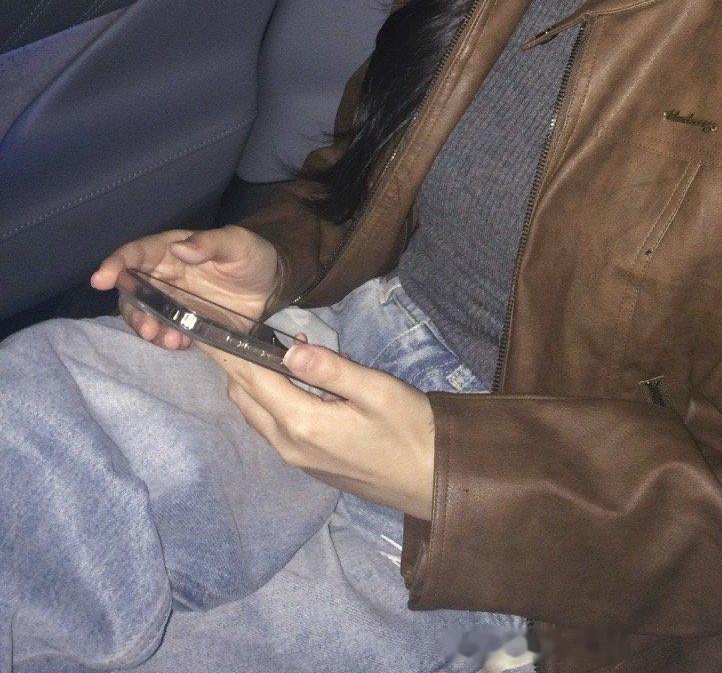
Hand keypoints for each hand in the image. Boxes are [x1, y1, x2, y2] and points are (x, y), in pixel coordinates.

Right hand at [90, 224, 281, 351]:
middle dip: (132, 309)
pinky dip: (164, 339)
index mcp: (173, 250)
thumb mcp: (238, 245)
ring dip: (146, 327)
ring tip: (164, 338)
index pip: (138, 253)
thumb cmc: (253, 256)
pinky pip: (164, 332)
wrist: (273, 286)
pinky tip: (179, 343)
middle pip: (131, 290)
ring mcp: (172, 301)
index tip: (101, 277)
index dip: (117, 262)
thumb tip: (179, 247)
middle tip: (147, 326)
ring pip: (143, 314)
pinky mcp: (184, 322)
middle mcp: (165, 275)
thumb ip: (210, 243)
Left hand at [196, 335, 436, 521]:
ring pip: (256, 413)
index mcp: (302, 423)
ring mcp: (297, 458)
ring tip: (274, 345)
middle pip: (245, 397)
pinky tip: (297, 377)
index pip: (251, 379)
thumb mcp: (376, 390)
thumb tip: (288, 347)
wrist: (431, 480)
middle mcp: (289, 445)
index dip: (226, 351)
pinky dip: (271, 397)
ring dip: (255, 380)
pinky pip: (273, 425)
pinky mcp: (309, 463)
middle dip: (235, 363)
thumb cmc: (409, 429)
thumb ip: (330, 368)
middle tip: (242, 326)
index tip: (204, 326)